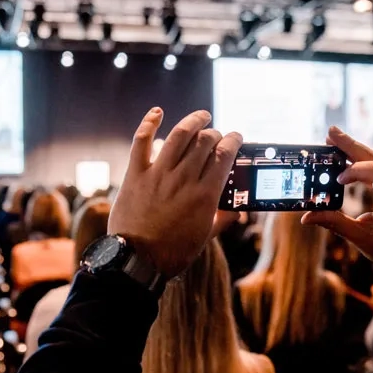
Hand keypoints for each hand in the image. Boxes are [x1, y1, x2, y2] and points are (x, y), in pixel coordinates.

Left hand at [109, 108, 242, 277]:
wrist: (137, 260)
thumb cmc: (173, 253)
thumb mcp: (204, 237)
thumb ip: (222, 220)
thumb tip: (237, 212)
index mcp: (205, 195)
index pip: (225, 155)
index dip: (233, 141)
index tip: (236, 138)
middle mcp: (184, 179)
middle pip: (205, 142)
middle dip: (215, 133)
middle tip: (217, 135)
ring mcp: (158, 174)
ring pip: (179, 135)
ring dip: (193, 121)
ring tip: (201, 117)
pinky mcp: (136, 174)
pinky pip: (142, 141)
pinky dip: (150, 123)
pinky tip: (157, 112)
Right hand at [302, 126, 372, 274]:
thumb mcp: (362, 239)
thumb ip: (335, 223)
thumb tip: (307, 216)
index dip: (356, 171)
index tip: (338, 180)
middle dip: (352, 145)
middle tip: (330, 133)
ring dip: (357, 150)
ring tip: (335, 140)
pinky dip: (365, 161)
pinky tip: (349, 156)